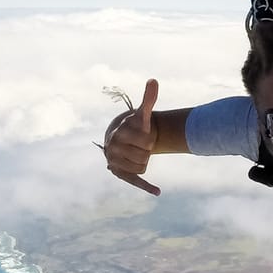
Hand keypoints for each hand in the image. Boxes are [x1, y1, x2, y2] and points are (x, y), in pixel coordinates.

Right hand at [100, 79, 160, 195]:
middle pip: (144, 156)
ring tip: (136, 153)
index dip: (149, 139)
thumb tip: (154, 81)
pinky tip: (158, 191)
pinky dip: (147, 187)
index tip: (142, 134)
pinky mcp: (119, 174)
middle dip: (146, 150)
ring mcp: (115, 162)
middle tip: (139, 145)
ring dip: (144, 161)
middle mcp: (113, 148)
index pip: (147, 142)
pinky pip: (135, 181)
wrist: (121, 138)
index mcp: (120, 133)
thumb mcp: (141, 114)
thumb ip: (148, 99)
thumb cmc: (134, 126)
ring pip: (143, 167)